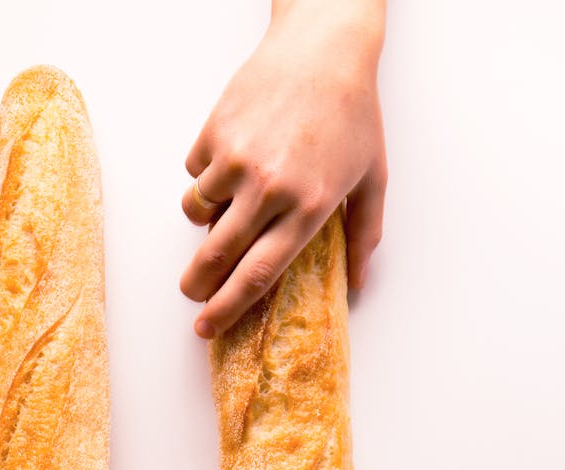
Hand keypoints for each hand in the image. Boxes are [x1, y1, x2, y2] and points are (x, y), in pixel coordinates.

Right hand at [180, 0, 386, 338]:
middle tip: (192, 293)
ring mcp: (237, 160)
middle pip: (217, 257)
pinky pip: (195, 173)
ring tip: (226, 204)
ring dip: (205, 219)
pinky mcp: (214, 134)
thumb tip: (359, 285)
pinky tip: (234, 156)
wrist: (323, 46)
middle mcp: (269, 189)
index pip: (258, 275)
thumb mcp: (372, 179)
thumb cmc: (353, 113)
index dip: (229, 308)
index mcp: (308, 209)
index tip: (208, 327)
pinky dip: (206, 175)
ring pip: (197, 213)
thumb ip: (363, 237)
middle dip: (197, 285)